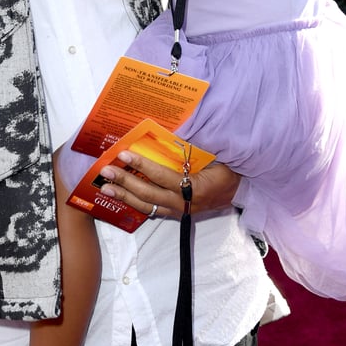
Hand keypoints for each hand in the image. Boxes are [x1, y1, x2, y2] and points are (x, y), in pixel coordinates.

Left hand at [96, 151, 240, 219]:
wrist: (240, 191)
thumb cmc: (228, 170)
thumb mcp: (216, 156)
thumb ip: (194, 147)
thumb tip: (170, 131)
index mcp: (195, 188)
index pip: (163, 177)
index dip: (143, 166)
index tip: (125, 154)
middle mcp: (184, 203)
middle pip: (149, 194)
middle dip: (125, 182)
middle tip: (105, 171)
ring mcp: (179, 211)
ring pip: (147, 206)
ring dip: (125, 196)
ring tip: (106, 188)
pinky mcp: (176, 214)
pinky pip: (152, 210)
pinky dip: (135, 203)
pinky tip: (121, 196)